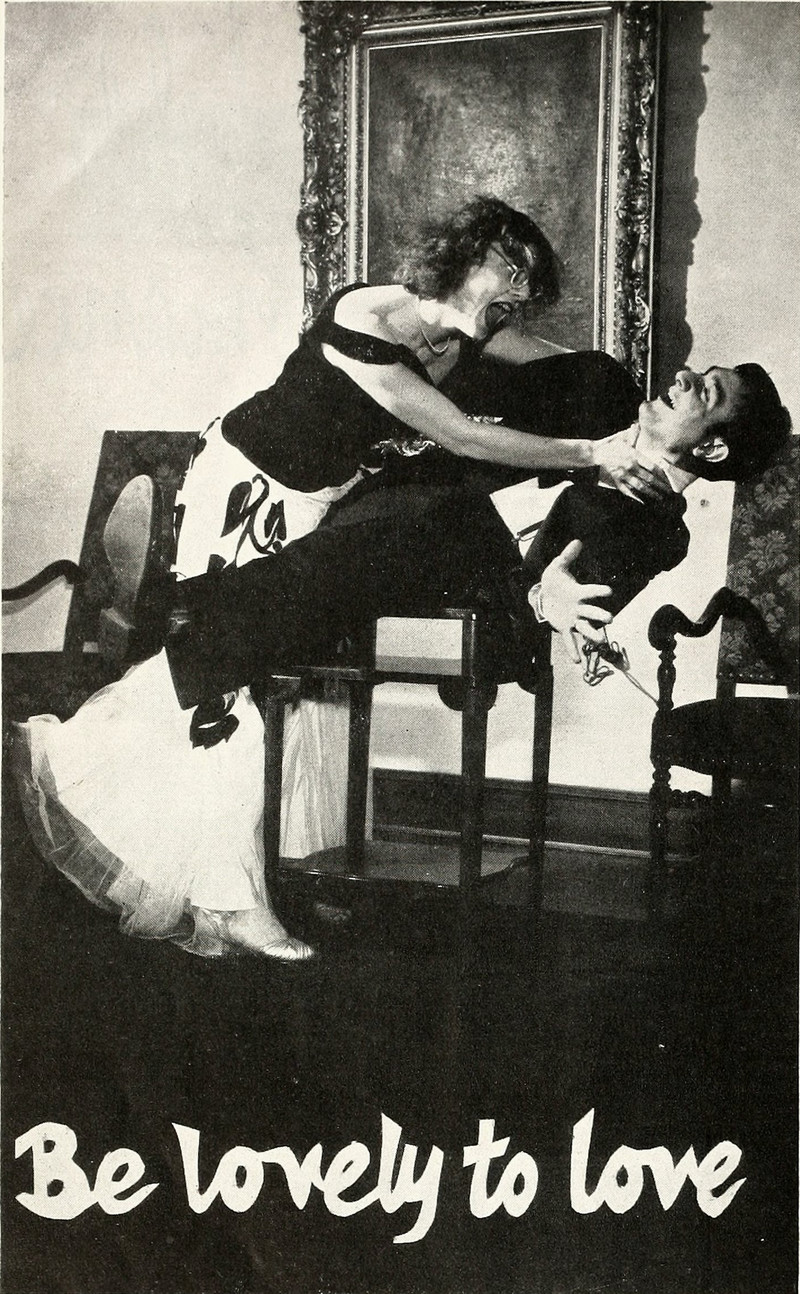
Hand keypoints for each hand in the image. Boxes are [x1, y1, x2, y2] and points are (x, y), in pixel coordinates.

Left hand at [535, 540, 613, 663]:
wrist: (544, 595)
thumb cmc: (555, 581)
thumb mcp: (557, 567)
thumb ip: (567, 556)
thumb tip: (577, 541)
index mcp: (578, 593)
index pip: (590, 591)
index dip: (599, 591)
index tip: (610, 592)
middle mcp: (579, 607)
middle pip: (592, 612)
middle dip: (599, 615)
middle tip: (609, 619)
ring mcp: (573, 619)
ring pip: (585, 628)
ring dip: (592, 635)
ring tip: (600, 642)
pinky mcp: (564, 627)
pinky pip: (569, 640)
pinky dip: (573, 650)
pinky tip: (576, 662)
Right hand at [592, 429, 671, 501]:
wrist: (597, 453)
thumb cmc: (612, 444)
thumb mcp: (624, 437)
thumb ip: (634, 433)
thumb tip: (641, 425)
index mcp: (634, 456)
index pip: (652, 467)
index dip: (661, 474)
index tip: (668, 479)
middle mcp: (630, 467)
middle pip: (649, 478)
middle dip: (660, 486)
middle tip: (669, 491)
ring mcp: (623, 475)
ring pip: (640, 486)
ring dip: (651, 493)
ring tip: (659, 497)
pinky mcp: (617, 481)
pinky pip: (627, 491)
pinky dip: (635, 497)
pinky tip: (642, 501)